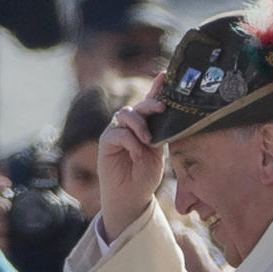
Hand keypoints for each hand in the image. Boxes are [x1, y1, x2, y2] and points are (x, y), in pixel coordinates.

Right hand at [98, 77, 167, 241]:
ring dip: (140, 125)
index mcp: (146, 125)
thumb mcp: (158, 153)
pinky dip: (130, 141)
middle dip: (151, 104)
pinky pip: (119, 132)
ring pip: (127, 114)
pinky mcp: (106, 141)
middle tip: (161, 109)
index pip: (151, 103)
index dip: (157, 87)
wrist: (131, 197)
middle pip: (140, 105)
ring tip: (147, 141)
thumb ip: (160, 134)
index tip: (166, 75)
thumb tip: (162, 116)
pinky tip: (136, 152)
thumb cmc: (145, 176)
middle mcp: (130, 125)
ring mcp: (117, 131)